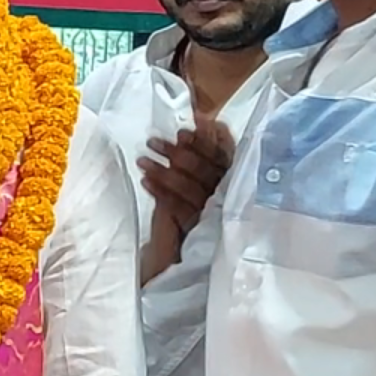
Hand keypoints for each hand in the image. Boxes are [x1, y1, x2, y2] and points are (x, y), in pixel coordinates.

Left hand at [140, 116, 233, 237]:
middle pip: (208, 172)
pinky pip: (179, 210)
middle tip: (153, 141)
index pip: (225, 156)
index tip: (195, 121)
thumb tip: (202, 118)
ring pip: (192, 190)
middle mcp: (228, 198)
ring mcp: (214, 217)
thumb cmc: (191, 207)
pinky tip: (145, 181)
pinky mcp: (197, 234)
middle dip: (181, 152)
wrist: (179, 257)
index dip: (211, 137)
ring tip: (142, 160)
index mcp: (233, 181)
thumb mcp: (201, 176)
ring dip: (164, 172)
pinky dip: (161, 193)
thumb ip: (206, 149)